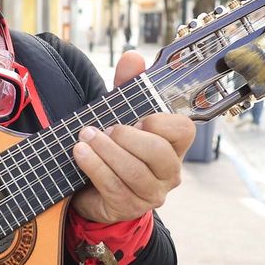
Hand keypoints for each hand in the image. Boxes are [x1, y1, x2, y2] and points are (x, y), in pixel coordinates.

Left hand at [70, 51, 194, 224]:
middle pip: (159, 154)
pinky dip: (95, 167)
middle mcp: (169, 172)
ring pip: (135, 173)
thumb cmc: (115, 147)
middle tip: (104, 128)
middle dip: (128, 138)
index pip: (183, 131)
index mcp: (174, 146)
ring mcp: (152, 193)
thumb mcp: (121, 113)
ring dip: (106, 152)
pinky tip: (80, 153)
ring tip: (85, 137)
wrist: (92, 187)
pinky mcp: (129, 207)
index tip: (139, 117)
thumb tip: (133, 57)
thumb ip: (128, 86)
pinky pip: (115, 188)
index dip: (161, 122)